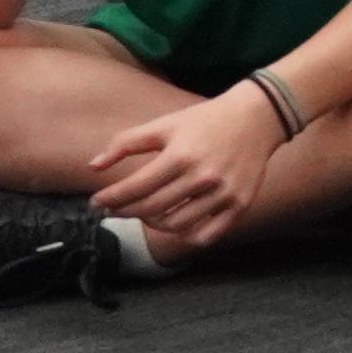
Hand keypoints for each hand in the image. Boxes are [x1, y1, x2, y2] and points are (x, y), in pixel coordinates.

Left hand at [86, 80, 284, 247]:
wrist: (258, 117)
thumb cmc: (205, 120)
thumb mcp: (164, 124)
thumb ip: (126, 143)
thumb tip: (93, 167)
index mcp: (181, 155)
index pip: (135, 188)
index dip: (110, 198)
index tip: (96, 202)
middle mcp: (203, 177)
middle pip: (151, 209)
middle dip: (124, 211)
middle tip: (112, 209)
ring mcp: (223, 194)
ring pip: (175, 225)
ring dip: (152, 223)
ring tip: (144, 213)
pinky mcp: (240, 204)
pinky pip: (207, 234)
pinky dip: (186, 235)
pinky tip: (175, 223)